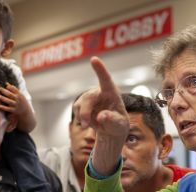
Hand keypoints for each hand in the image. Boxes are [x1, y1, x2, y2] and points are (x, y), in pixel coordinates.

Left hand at [0, 83, 34, 131]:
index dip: (10, 87)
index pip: (14, 89)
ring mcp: (15, 105)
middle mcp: (17, 100)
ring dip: (4, 99)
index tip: (5, 85)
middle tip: (0, 88)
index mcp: (19, 95)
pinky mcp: (14, 110)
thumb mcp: (19, 95)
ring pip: (9, 101)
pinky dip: (4, 108)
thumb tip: (6, 83)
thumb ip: (14, 89)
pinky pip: (8, 109)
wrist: (26, 111)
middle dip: (5, 91)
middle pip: (10, 95)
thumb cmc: (20, 101)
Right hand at [73, 57, 129, 175]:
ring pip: (79, 104)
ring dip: (82, 117)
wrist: (111, 129)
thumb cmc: (118, 124)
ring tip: (90, 125)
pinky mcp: (81, 103)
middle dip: (85, 112)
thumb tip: (101, 116)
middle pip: (88, 98)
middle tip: (86, 126)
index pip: (105, 79)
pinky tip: (88, 122)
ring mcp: (89, 97)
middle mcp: (99, 91)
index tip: (94, 59)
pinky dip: (80, 118)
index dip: (100, 69)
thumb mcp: (119, 124)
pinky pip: (76, 109)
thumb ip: (112, 120)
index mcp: (112, 92)